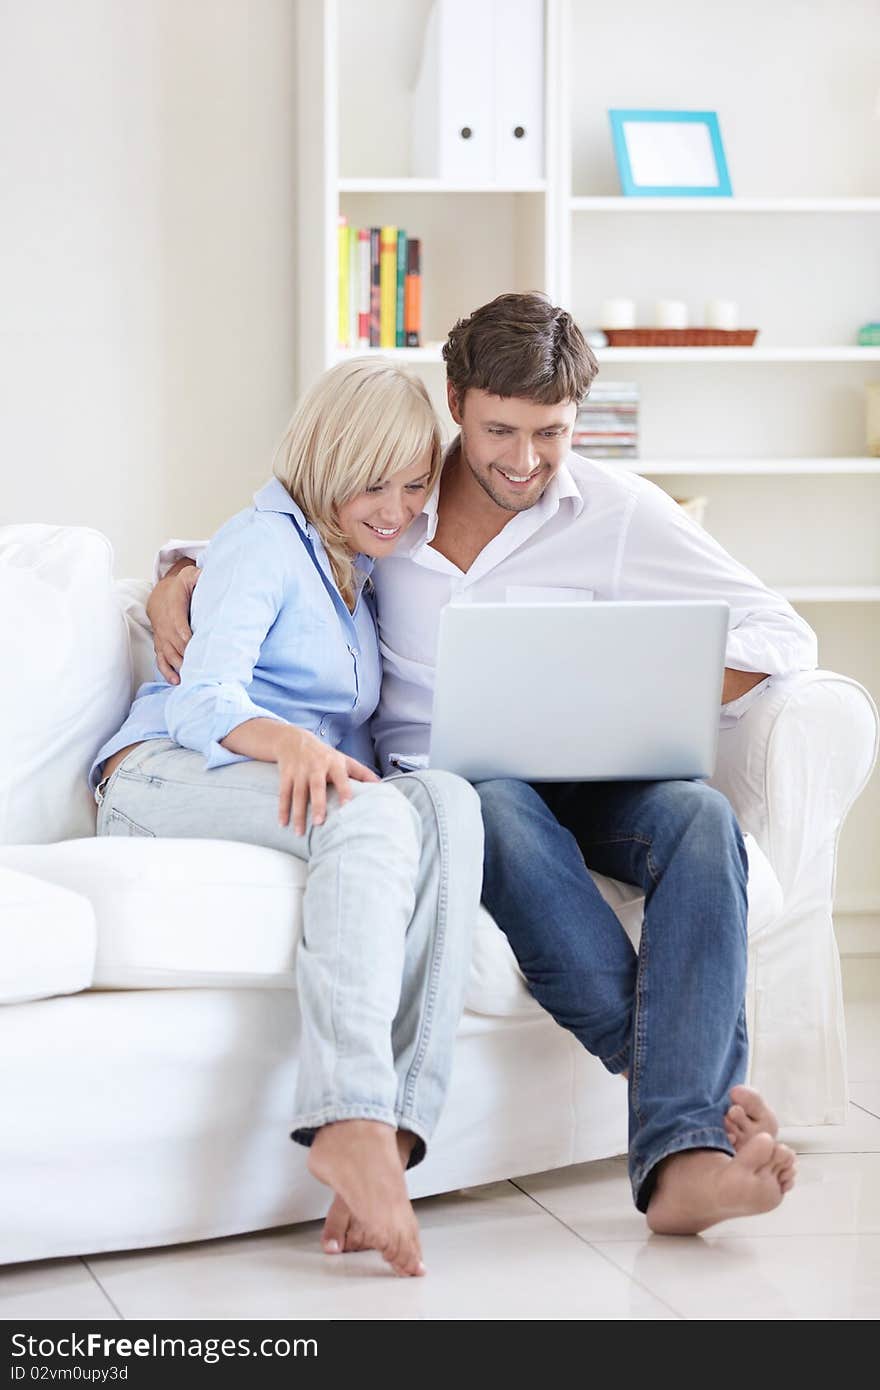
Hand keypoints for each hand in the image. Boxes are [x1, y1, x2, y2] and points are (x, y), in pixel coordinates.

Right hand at [147, 565, 199, 683]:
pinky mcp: (160, 645)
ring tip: (187, 677)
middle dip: (185, 655)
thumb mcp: (188, 576)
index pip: (178, 623)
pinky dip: (167, 670)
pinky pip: (161, 659)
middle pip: (174, 643)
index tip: (193, 644)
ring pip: (167, 653)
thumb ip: (197, 575)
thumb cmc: (179, 588)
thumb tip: (206, 574)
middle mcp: (165, 625)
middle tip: (197, 667)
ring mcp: (162, 637)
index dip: (184, 634)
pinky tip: (176, 681)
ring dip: (177, 665)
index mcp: (173, 609)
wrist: (160, 596)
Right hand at [276, 727, 380, 833]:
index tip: (346, 806)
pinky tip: (283, 824)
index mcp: (334, 763)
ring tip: (299, 832)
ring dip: (298, 813)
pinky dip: (282, 809)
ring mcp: (299, 770)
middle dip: (317, 804)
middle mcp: (316, 766)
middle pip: (316, 786)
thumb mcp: (343, 759)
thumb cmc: (325, 754)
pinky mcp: (286, 774)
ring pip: (297, 793)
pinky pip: (284, 793)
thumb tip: (381, 786)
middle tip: (319, 823)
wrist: (293, 739)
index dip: (344, 790)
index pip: (341, 777)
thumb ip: (362, 773)